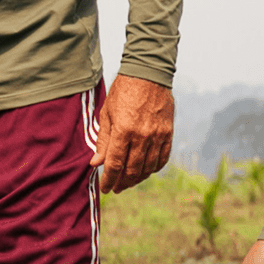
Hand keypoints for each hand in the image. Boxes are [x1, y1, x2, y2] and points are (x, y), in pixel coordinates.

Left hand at [92, 75, 174, 193]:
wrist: (148, 74)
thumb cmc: (122, 93)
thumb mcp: (106, 114)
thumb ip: (103, 141)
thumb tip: (96, 163)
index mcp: (123, 131)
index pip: (114, 165)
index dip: (108, 180)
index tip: (105, 188)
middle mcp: (142, 136)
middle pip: (132, 170)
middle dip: (122, 183)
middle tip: (116, 188)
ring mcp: (157, 135)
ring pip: (148, 167)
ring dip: (138, 179)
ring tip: (129, 182)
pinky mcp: (168, 132)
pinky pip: (163, 157)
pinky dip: (154, 168)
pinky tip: (146, 171)